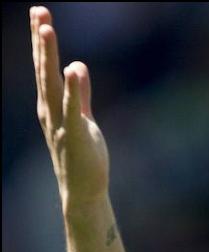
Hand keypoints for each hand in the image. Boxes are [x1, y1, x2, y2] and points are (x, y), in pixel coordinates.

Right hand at [31, 6, 109, 207]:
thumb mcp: (82, 118)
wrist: (84, 190)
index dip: (42, 42)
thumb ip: (80, 94)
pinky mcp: (75, 136)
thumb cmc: (83, 155)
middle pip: (44, 69)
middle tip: (38, 12)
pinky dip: (73, 89)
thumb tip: (78, 66)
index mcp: (51, 105)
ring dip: (48, 56)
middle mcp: (49, 111)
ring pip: (52, 84)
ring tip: (47, 28)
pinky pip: (72, 109)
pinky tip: (73, 68)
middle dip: (41, 40)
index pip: (45, 68)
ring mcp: (59, 123)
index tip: (40, 15)